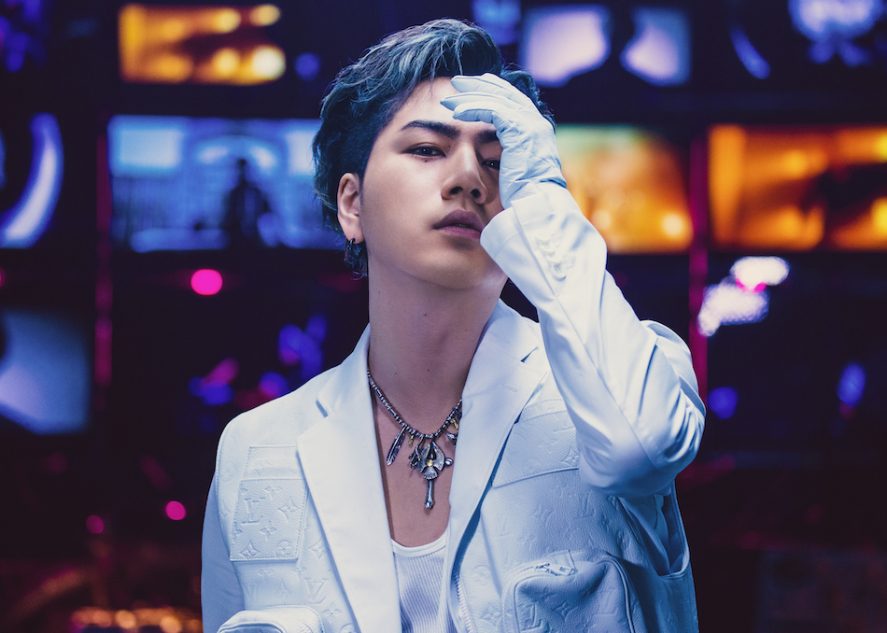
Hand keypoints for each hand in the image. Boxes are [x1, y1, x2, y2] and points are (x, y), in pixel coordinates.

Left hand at [441, 73, 566, 209]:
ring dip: (469, 97)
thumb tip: (494, 156)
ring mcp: (529, 123)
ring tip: (448, 100)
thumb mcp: (517, 171)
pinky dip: (472, 108)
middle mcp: (536, 122)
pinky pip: (491, 110)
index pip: (513, 100)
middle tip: (457, 82)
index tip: (472, 88)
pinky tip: (456, 112)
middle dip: (479, 86)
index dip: (492, 91)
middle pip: (505, 93)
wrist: (535, 205)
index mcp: (537, 130)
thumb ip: (509, 155)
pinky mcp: (518, 129)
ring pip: (495, 99)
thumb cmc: (523, 197)